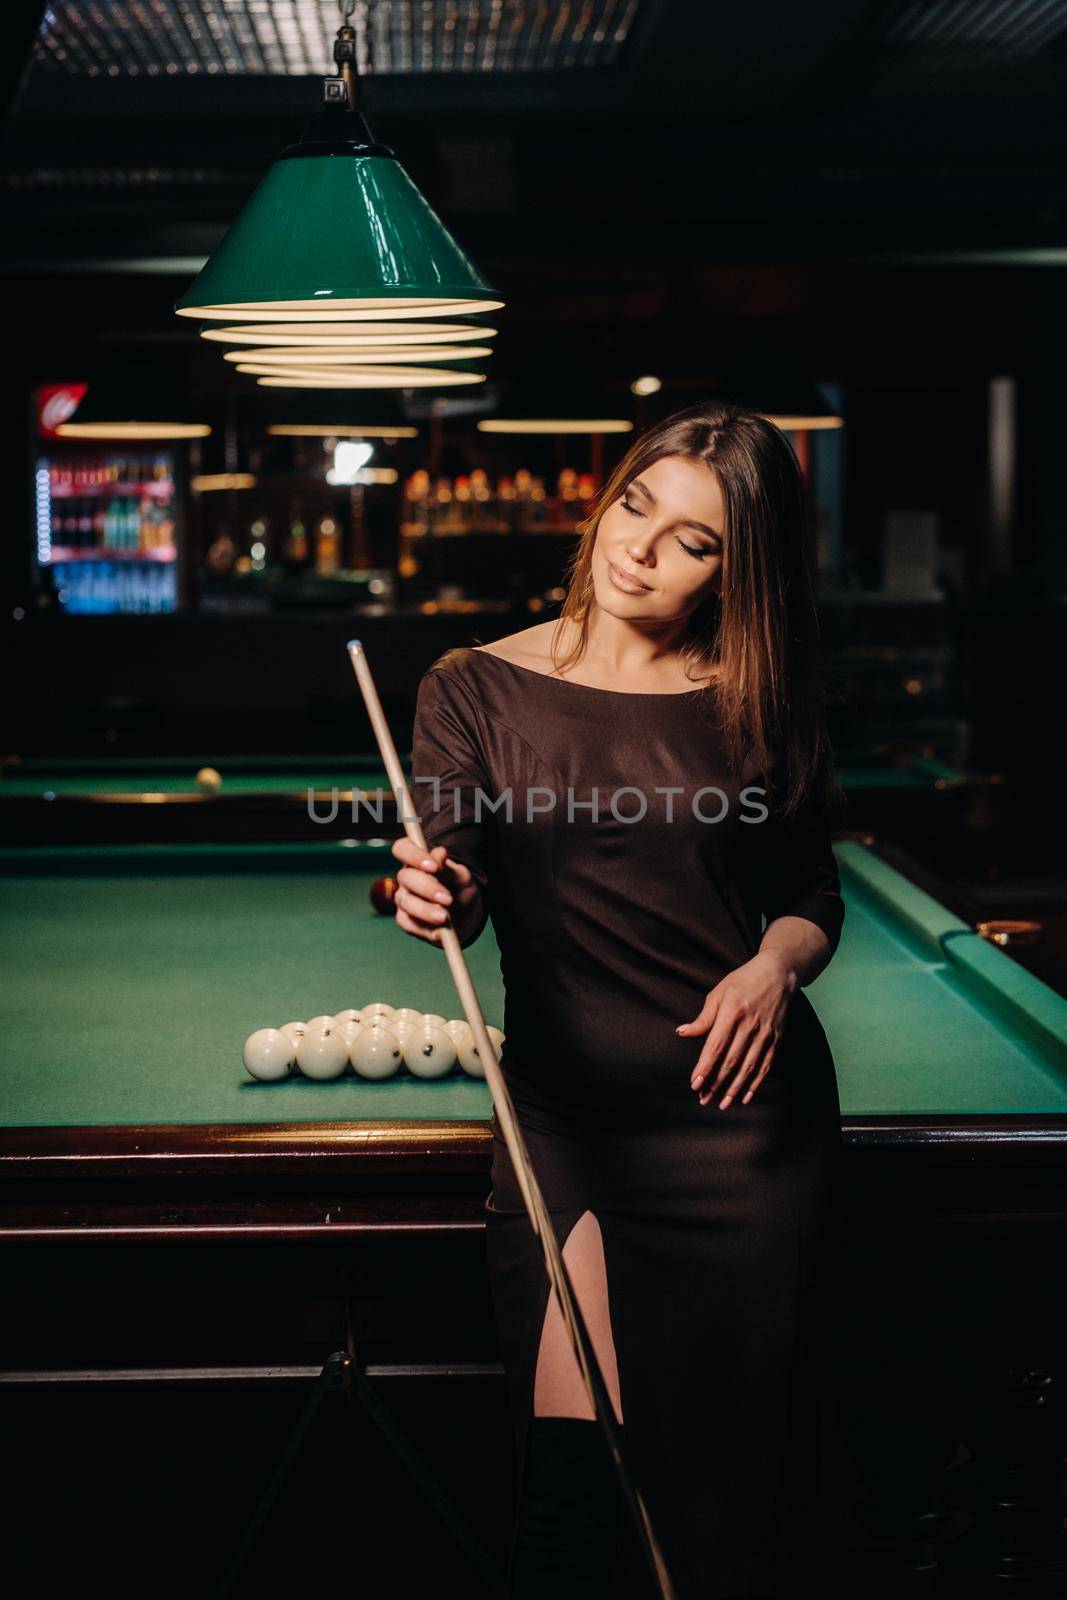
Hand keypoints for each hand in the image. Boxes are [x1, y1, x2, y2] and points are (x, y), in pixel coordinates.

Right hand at [391, 838, 478, 946]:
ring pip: (406, 902)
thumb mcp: (461, 876)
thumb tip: (439, 853)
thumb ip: (449, 867)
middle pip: (405, 877)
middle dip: (427, 888)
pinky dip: (425, 928)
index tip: (434, 867)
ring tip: (445, 917)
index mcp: (417, 860)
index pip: (402, 848)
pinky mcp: (405, 920)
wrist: (466, 914)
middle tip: (447, 898)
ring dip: (426, 910)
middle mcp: (406, 878)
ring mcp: (403, 899)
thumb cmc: (460, 889)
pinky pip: (408, 924)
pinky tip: (439, 932)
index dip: (413, 855)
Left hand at [675, 953, 794, 1108]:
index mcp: (732, 1012)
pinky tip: (745, 1096)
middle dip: (716, 1083)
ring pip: (748, 1067)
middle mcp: (749, 1025)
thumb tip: (682, 1032)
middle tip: (704, 1099)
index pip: (715, 1046)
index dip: (705, 1067)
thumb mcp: (719, 993)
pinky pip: (765, 1066)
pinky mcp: (775, 1039)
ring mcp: (764, 1034)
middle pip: (731, 1061)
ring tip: (722, 1103)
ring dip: (734, 1088)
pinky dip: (755, 1083)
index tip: (695, 1084)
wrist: (777, 974)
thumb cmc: (742, 981)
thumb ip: (703, 1017)